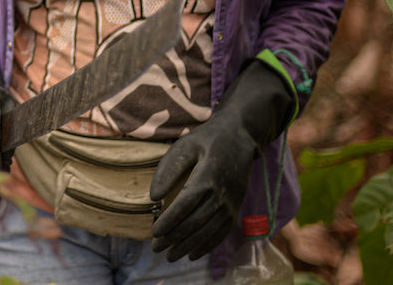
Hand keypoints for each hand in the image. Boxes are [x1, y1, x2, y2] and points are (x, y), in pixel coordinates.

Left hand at [149, 56, 295, 260]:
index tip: (154, 232)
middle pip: (196, 221)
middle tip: (156, 247)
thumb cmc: (206, 139)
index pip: (186, 204)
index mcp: (208, 175)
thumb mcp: (185, 145)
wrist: (239, 137)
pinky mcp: (235, 208)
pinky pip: (221, 232)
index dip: (170, 220)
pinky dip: (207, 246)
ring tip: (169, 255)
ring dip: (188, 246)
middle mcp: (222, 193)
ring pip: (208, 231)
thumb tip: (153, 196)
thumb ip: (168, 169)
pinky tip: (192, 254)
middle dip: (174, 237)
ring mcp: (231, 203)